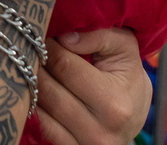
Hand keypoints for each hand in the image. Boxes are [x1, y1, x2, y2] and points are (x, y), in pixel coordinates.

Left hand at [36, 28, 151, 144]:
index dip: (50, 48)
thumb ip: (98, 36)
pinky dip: (36, 106)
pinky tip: (37, 89)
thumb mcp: (124, 48)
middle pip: (49, 90)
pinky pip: (43, 126)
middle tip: (31, 49)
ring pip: (41, 109)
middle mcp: (100, 131)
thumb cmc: (128, 76)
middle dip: (36, 65)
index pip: (65, 67)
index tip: (45, 36)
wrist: (135, 115)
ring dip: (31, 84)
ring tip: (31, 66)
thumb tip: (64, 38)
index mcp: (115, 103)